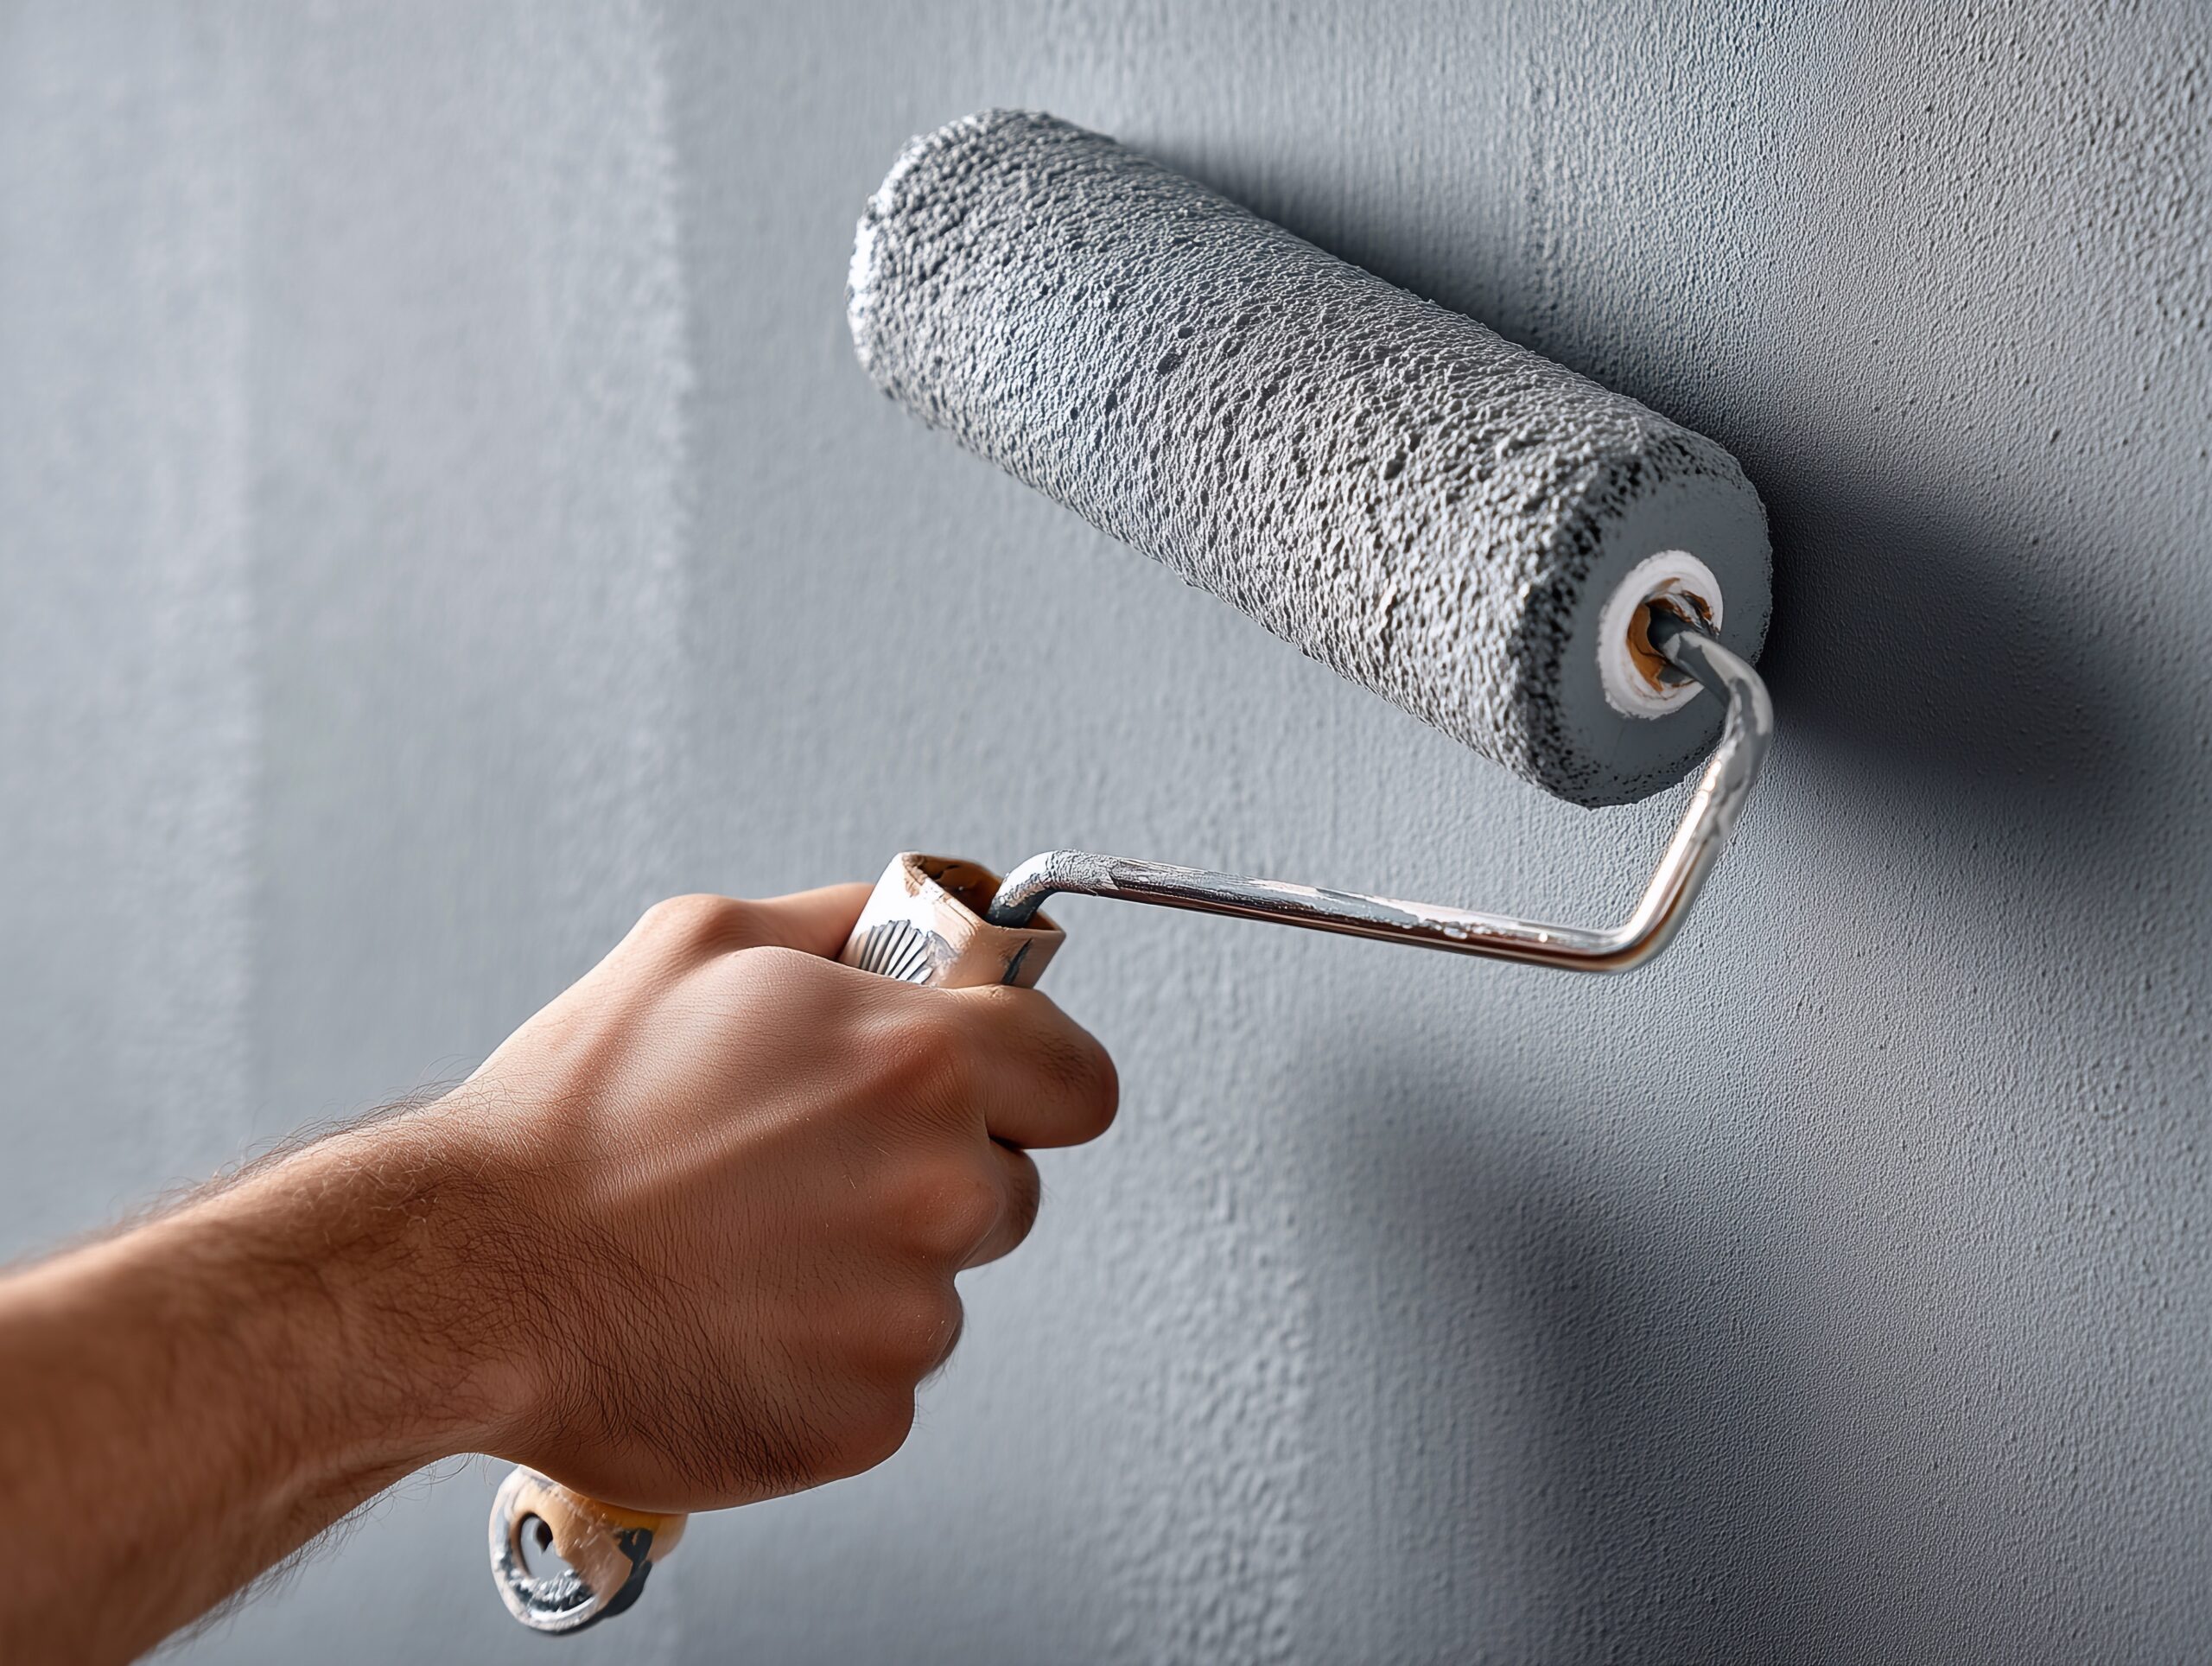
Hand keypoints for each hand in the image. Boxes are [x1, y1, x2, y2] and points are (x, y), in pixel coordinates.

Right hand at [432, 887, 1118, 1511]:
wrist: (470, 1273)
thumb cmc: (573, 1114)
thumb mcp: (704, 942)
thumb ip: (845, 923)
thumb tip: (927, 922)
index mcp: (922, 1060)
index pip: (1078, 1080)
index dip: (1035, 1081)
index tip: (999, 1092)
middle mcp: (941, 1187)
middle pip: (1010, 1186)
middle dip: (934, 1173)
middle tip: (807, 1170)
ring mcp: (909, 1316)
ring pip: (941, 1285)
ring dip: (872, 1270)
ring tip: (744, 1247)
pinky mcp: (867, 1419)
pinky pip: (884, 1376)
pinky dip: (824, 1357)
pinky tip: (732, 1318)